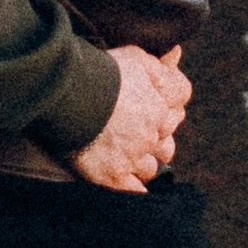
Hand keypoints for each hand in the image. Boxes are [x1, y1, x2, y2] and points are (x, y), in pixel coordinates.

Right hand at [72, 44, 189, 192]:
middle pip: (166, 143)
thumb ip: (158, 63)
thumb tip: (176, 55)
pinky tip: (130, 186)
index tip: (156, 108)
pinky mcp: (113, 176)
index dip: (168, 106)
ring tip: (127, 158)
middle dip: (156, 139)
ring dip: (143, 163)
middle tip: (139, 135)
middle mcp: (151, 135)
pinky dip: (134, 190)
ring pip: (150, 168)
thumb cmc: (100, 72)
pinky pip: (133, 192)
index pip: (179, 106)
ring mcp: (133, 158)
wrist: (68, 93)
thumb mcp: (135, 56)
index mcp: (159, 106)